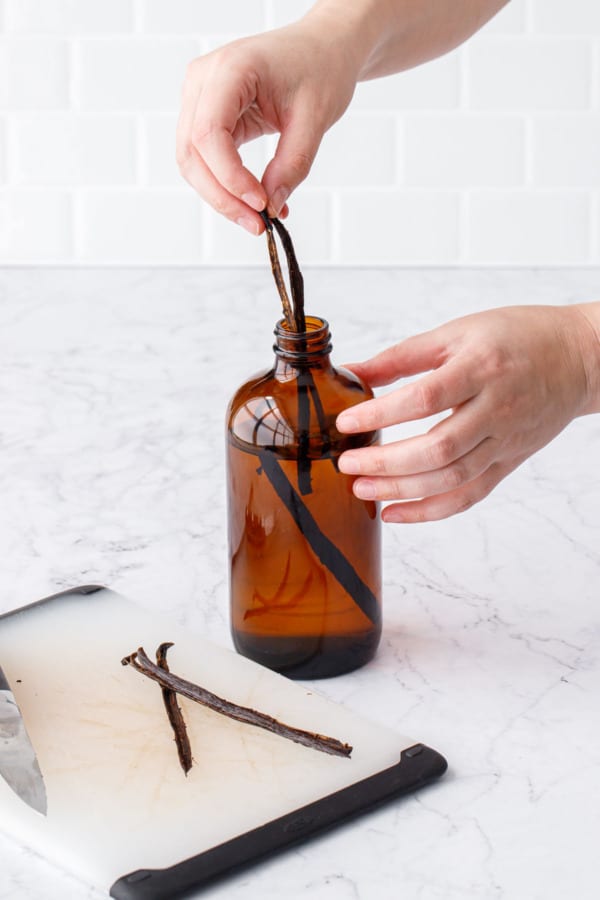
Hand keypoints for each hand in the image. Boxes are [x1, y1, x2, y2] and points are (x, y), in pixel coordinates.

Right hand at [176, 19, 360, 233]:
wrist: (322, 48)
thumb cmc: (320, 68)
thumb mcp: (315, 119)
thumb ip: (292, 165)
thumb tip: (273, 207)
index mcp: (230, 69)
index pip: (209, 133)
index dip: (230, 176)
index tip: (261, 204)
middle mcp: (203, 80)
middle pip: (192, 152)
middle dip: (222, 196)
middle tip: (258, 224)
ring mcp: (200, 97)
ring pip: (192, 161)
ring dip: (221, 196)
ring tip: (258, 218)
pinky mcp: (208, 115)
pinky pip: (206, 159)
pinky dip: (227, 186)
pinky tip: (255, 202)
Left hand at [336, 305, 599, 522]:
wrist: (579, 359)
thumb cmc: (517, 337)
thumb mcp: (457, 332)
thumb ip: (402, 356)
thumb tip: (351, 373)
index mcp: (481, 369)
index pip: (425, 399)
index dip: (381, 414)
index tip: (346, 421)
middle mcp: (496, 410)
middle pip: (438, 449)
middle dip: (386, 462)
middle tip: (347, 462)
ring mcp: (504, 442)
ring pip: (451, 479)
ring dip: (401, 489)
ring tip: (361, 487)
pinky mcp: (508, 463)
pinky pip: (468, 496)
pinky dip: (429, 511)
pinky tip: (394, 512)